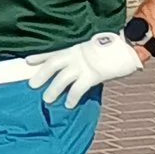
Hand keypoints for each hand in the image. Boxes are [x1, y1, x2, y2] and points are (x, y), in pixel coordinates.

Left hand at [32, 30, 146, 109]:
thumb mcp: (91, 52)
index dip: (39, 57)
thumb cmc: (110, 52)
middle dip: (41, 75)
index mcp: (74, 50)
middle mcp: (75, 56)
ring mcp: (83, 66)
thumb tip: (72, 71)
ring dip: (53, 89)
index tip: (27, 61)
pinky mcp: (92, 76)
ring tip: (46, 100)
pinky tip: (68, 105)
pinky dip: (72, 97)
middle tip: (31, 85)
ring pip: (62, 78)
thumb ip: (80, 60)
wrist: (127, 48)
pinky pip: (78, 88)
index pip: (53, 53)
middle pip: (53, 65)